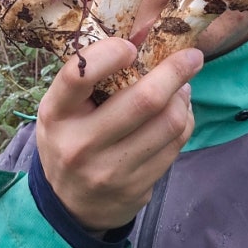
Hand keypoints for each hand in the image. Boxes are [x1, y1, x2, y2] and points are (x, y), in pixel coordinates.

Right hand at [35, 37, 199, 231]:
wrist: (69, 204)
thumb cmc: (68, 137)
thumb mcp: (63, 107)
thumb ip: (90, 79)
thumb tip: (148, 43)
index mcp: (56, 113)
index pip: (79, 75)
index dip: (109, 54)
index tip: (131, 46)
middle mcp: (80, 144)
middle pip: (143, 100)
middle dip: (175, 71)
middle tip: (192, 56)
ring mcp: (110, 170)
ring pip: (169, 123)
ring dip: (183, 98)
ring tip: (182, 87)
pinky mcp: (137, 187)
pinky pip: (176, 145)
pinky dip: (185, 121)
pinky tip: (178, 113)